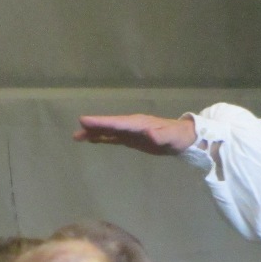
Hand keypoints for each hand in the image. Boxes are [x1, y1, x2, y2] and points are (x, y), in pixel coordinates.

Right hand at [74, 114, 197, 155]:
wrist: (184, 137)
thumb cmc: (178, 137)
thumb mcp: (171, 138)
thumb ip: (160, 135)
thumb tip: (147, 134)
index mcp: (138, 123)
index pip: (117, 123)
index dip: (101, 122)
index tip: (85, 121)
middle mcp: (131, 125)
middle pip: (109, 126)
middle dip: (93, 127)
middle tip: (76, 131)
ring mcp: (130, 131)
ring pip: (109, 131)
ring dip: (94, 133)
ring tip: (77, 137)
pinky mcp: (131, 138)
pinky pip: (114, 137)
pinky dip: (102, 138)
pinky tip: (92, 140)